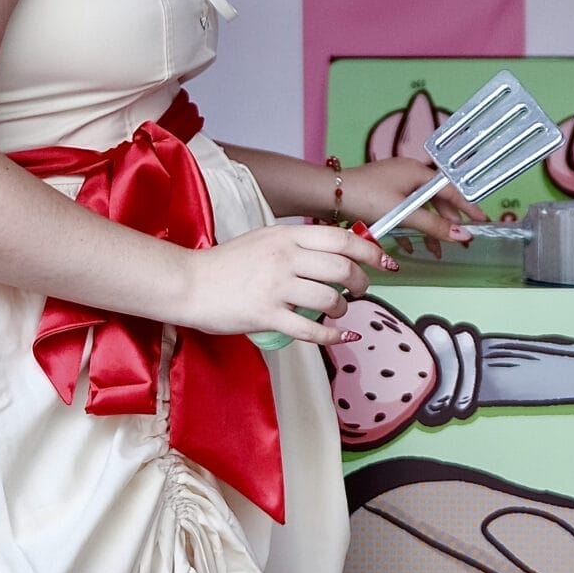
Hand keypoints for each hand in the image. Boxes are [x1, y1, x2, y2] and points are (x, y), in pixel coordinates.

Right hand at [183, 221, 400, 347]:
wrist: (189, 283)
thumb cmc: (227, 263)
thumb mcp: (265, 240)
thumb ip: (297, 244)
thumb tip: (336, 252)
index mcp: (286, 236)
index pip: (341, 239)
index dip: (370, 251)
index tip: (384, 262)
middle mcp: (285, 258)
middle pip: (342, 268)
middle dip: (361, 282)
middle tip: (360, 289)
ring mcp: (276, 287)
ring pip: (329, 299)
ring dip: (343, 308)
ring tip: (339, 310)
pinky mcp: (266, 315)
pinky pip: (310, 329)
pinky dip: (332, 335)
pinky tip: (340, 336)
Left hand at [342, 157, 488, 258]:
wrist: (328, 195)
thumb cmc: (366, 197)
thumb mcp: (402, 213)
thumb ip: (433, 225)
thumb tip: (462, 235)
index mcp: (417, 171)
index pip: (451, 189)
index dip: (467, 206)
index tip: (482, 221)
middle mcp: (409, 173)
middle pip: (437, 200)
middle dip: (447, 222)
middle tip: (459, 242)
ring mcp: (395, 183)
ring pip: (420, 208)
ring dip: (429, 229)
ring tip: (435, 252)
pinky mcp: (382, 194)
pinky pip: (405, 211)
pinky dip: (411, 227)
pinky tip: (410, 247)